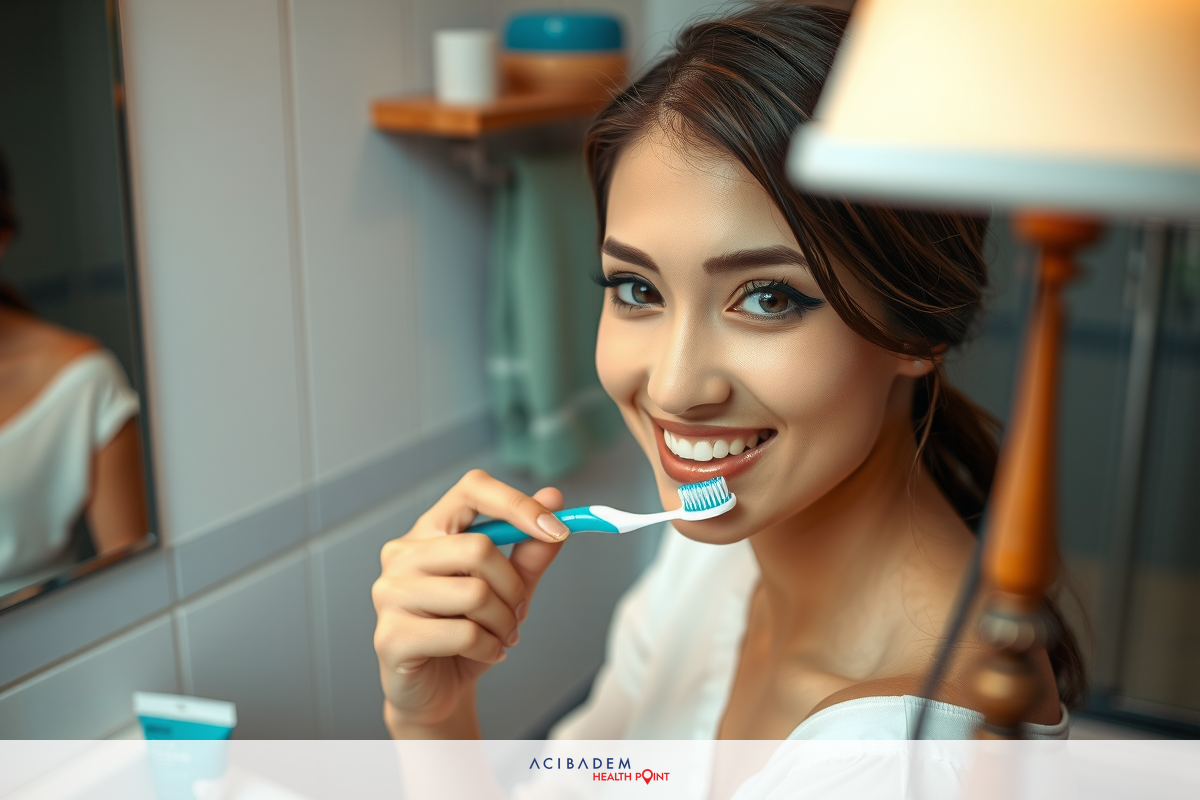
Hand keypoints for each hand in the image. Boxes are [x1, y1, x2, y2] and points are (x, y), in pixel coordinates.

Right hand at [372, 469, 568, 736]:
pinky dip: (490, 648)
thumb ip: (530, 547)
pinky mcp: (391, 636)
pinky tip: (485, 654)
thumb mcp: (509, 586)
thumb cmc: (468, 632)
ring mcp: (390, 594)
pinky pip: (464, 634)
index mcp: (430, 531)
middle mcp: (402, 554)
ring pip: (475, 593)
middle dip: (514, 587)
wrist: (437, 692)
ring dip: (503, 622)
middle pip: (479, 548)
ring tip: (501, 636)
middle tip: (518, 613)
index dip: (517, 503)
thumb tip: (554, 498)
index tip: (556, 530)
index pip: (472, 489)